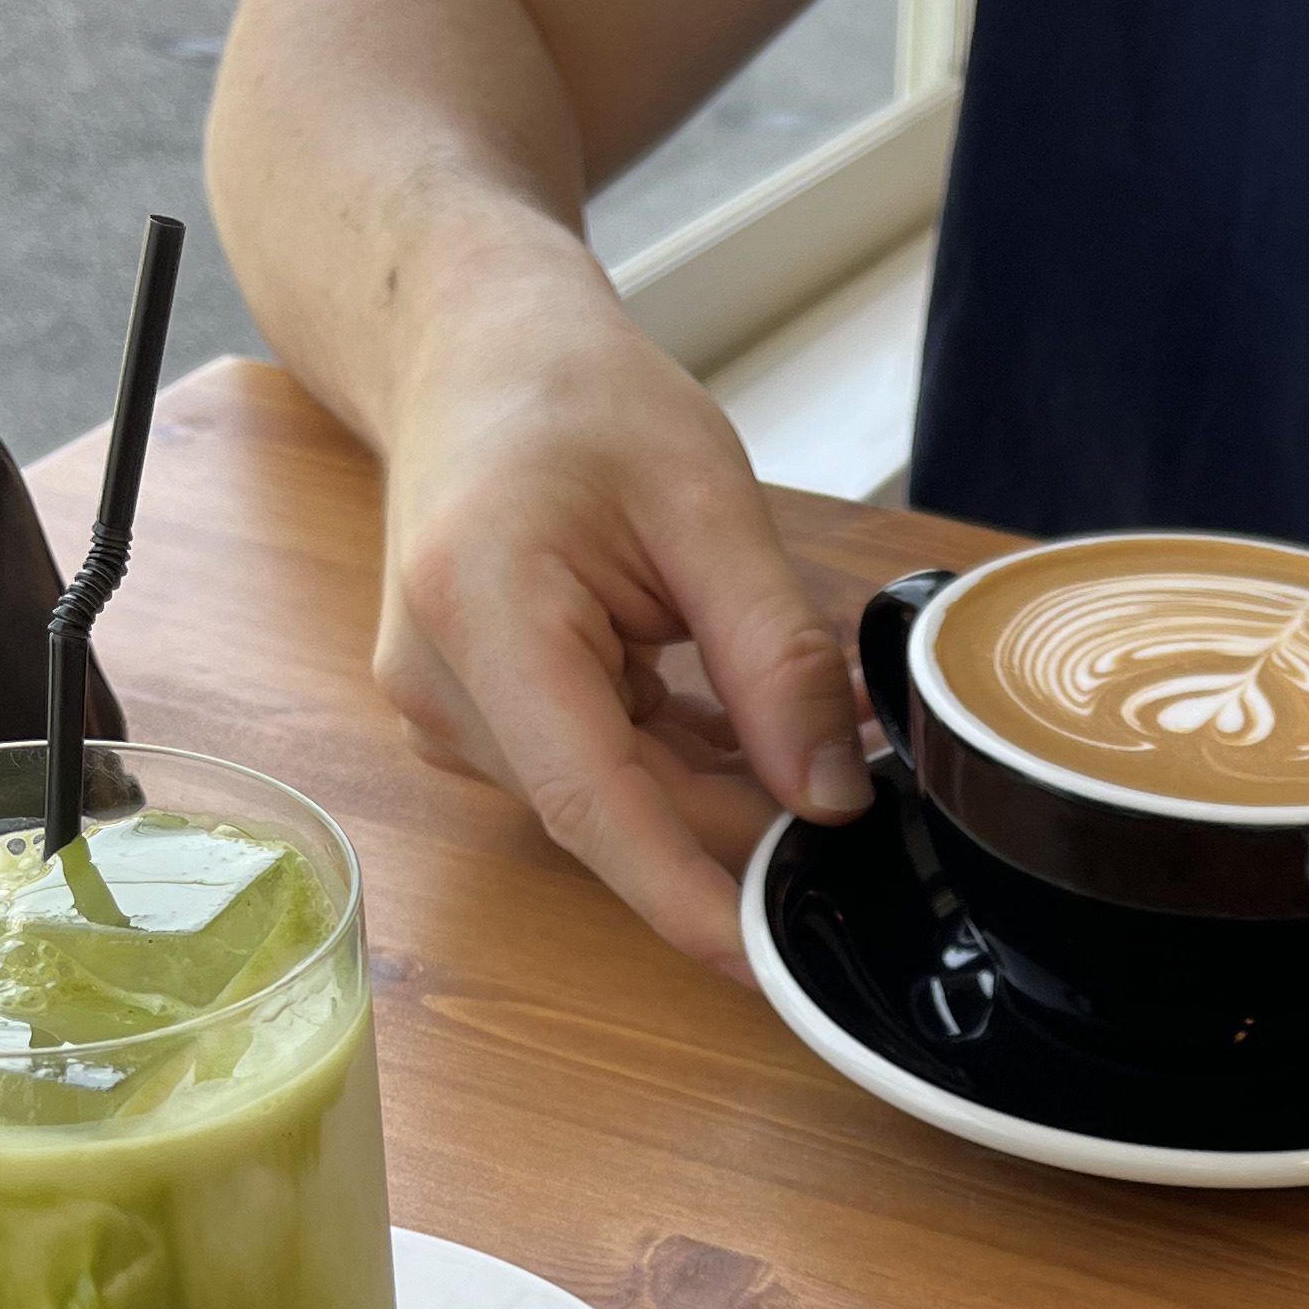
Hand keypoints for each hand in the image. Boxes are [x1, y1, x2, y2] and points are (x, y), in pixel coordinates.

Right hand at [372, 245, 870, 973]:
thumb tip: (828, 797)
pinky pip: (600, 775)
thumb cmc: (569, 393)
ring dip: (724, 788)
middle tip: (865, 784)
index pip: (596, 806)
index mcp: (483, 616)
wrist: (464, 345)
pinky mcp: (478, 722)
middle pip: (618, 812)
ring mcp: (450, 715)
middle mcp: (444, 688)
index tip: (770, 962)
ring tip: (814, 724)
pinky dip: (685, 763)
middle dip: (746, 819)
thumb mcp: (705, 500)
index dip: (688, 898)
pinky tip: (750, 725)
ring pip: (617, 803)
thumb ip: (773, 656)